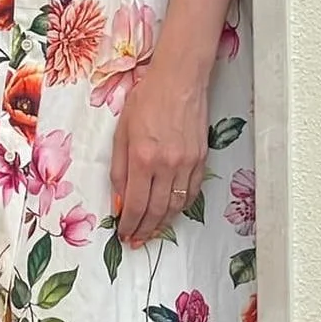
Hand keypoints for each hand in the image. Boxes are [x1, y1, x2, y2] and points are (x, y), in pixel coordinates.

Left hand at [110, 59, 208, 249]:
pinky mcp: (201, 159)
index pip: (135, 204)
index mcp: (142, 158)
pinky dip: (180, 207)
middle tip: (136, 241)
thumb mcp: (121, 132)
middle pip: (155, 211)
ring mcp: (187, 164)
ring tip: (151, 232)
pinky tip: (171, 212)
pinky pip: (191, 193)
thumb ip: (119, 169)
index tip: (123, 234)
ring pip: (175, 207)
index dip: (128, 225)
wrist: (179, 80)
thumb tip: (119, 200)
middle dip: (144, 230)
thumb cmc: (146, 100)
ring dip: (162, 224)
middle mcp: (166, 165)